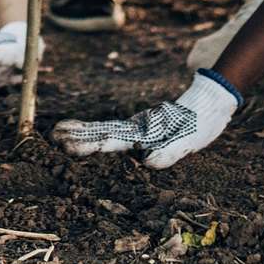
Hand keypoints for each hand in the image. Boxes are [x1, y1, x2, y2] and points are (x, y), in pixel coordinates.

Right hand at [53, 71, 238, 169]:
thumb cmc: (201, 123)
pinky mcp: (141, 128)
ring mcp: (138, 126)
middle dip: (77, 136)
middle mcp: (137, 127)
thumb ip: (171, 152)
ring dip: (82, 133)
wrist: (210, 100)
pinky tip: (87, 135)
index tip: (67, 146)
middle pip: (101, 132)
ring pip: (104, 130)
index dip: (89, 144)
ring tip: (60, 134)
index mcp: (145, 132)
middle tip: (52, 137)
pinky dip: (96, 132)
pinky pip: (114, 131)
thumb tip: (149, 163)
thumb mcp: (191, 141)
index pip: (111, 139)